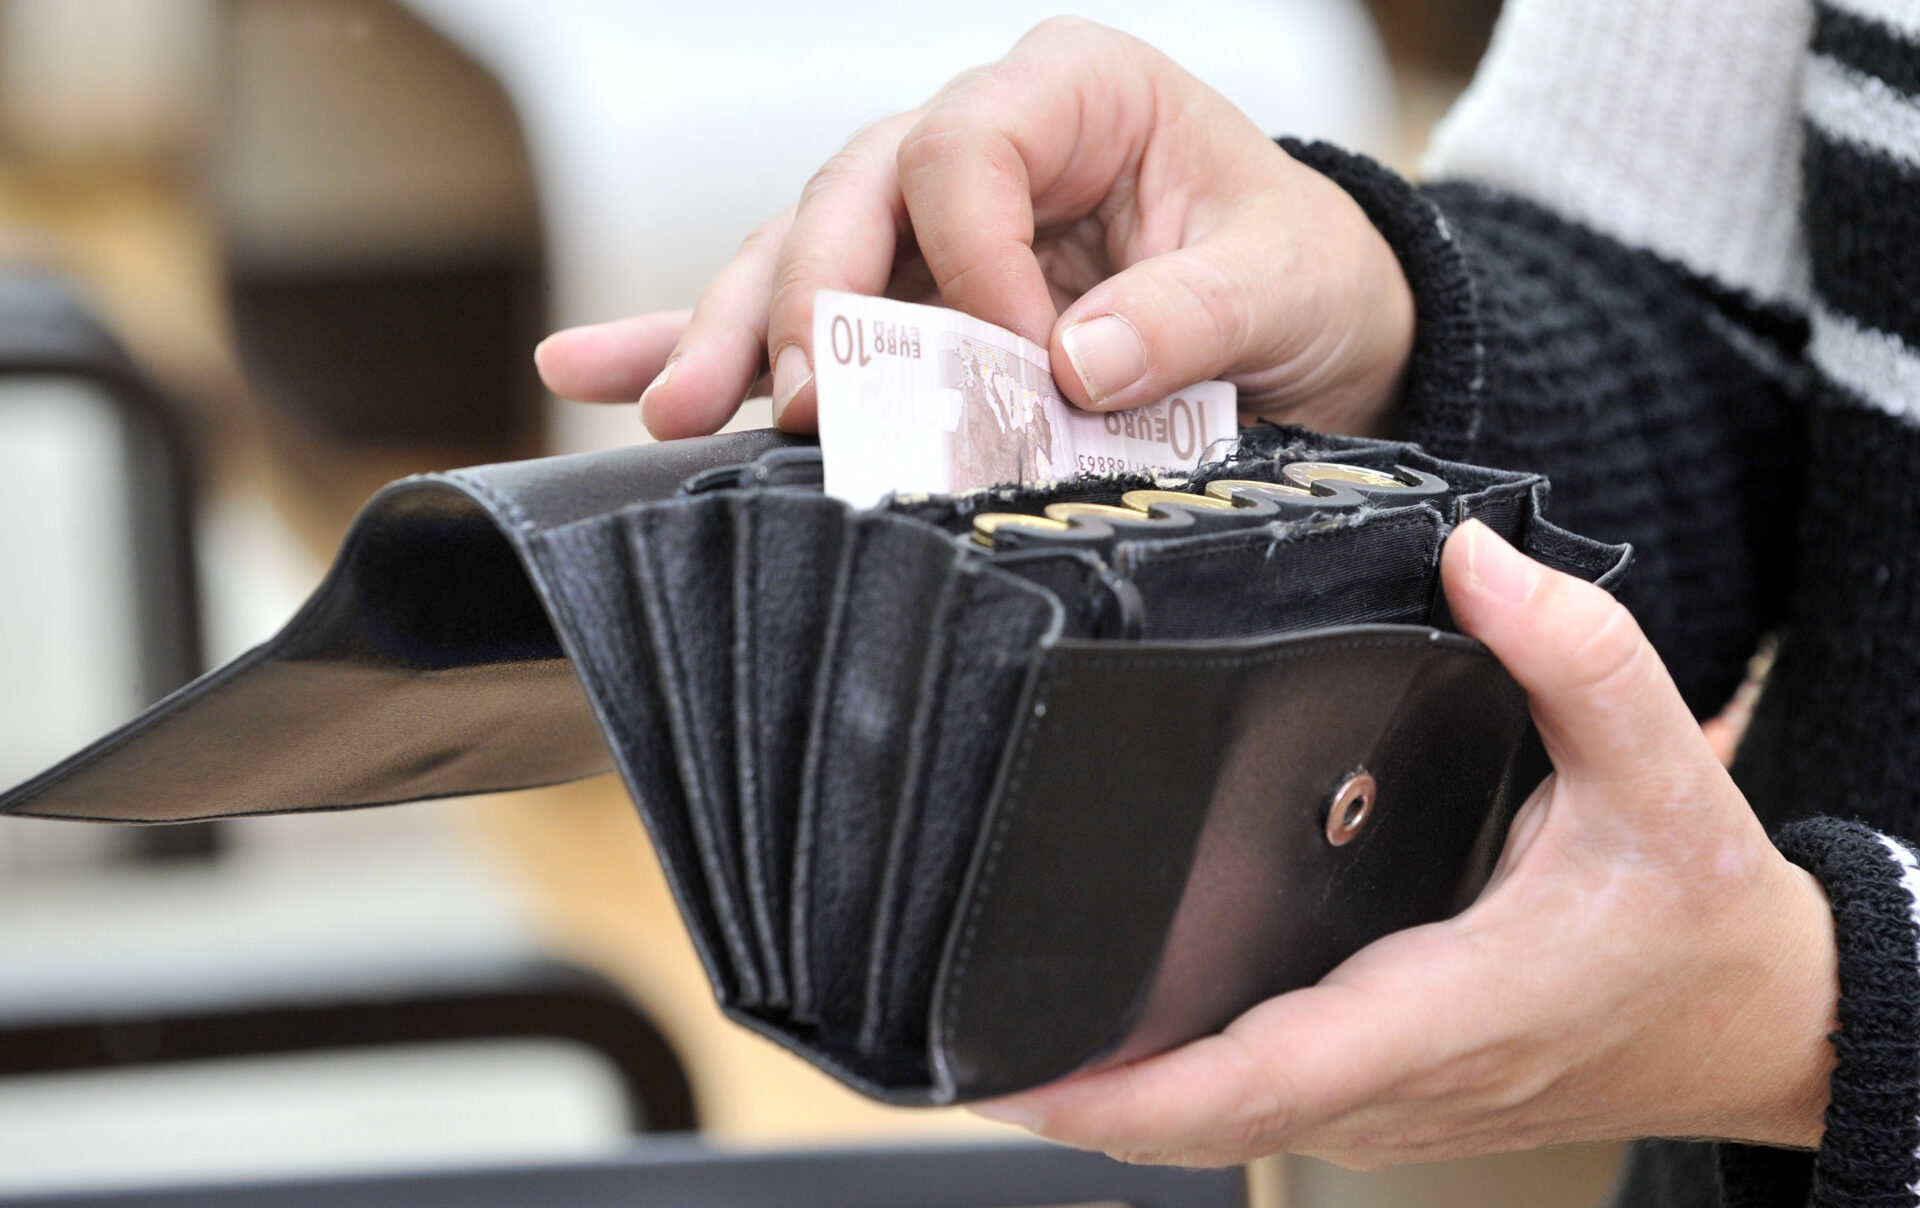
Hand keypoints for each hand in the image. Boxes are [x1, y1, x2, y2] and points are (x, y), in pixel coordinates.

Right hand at [533, 18, 1413, 440]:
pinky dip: (708, 345)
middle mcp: (982, 141)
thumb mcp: (1283, 281)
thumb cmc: (1297, 270)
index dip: (968, 258)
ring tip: (672, 408)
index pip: (966, 149)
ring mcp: (930, 221)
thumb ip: (1189, 315)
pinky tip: (608, 372)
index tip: (1018, 362)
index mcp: (1074, 93)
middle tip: (797, 396)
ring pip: (802, 255)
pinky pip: (796, 314)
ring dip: (733, 336)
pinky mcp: (909, 297)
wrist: (1310, 324)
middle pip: (852, 194)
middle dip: (811, 299)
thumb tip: (1073, 361)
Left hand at [971, 520, 1837, 1168]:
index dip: (1136, 1090)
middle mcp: (1404, 1077)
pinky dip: (1174, 1091)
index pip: (1268, 1071)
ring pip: (1222, 1128)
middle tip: (960, 1039)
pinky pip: (1259, 1109)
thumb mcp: (1666, 770)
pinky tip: (1120, 1035)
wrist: (1756, 1019)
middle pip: (1207, 1120)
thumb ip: (1576, 655)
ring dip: (1114, 1098)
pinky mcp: (1388, 1099)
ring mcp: (1391, 1105)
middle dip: (1081, 1096)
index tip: (1027, 1075)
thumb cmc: (1701, 917)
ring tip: (1010, 1031)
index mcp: (1452, 1004)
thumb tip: (1474, 562)